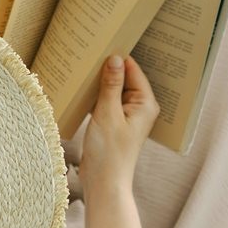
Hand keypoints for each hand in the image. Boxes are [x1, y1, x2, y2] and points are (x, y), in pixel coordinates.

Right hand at [80, 55, 159, 197]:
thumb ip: (111, 85)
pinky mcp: (114, 122)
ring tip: (84, 67)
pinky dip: (96, 96)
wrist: (104, 183)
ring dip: (100, 82)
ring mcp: (126, 115)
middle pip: (123, 77)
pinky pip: (105, 101)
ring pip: (113, 89)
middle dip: (108, 68)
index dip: (117, 57)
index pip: (132, 69)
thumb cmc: (109, 153)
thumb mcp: (108, 114)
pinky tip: (82, 89)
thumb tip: (114, 59)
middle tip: (90, 51)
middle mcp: (139, 107)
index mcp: (145, 103)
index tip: (101, 43)